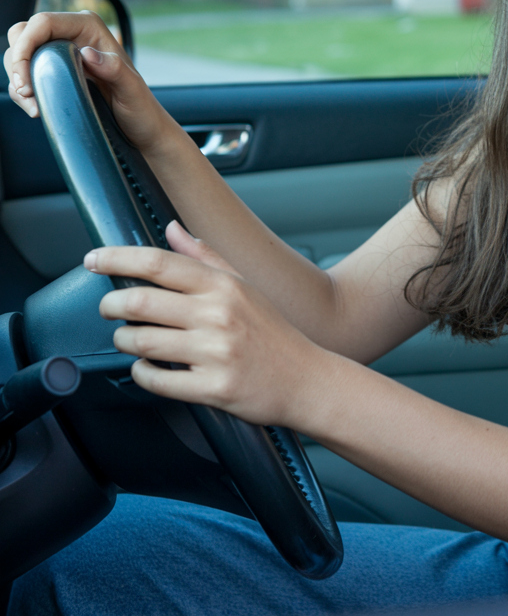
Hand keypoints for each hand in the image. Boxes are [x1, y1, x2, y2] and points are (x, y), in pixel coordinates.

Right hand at [5, 10, 169, 152]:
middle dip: (17, 63)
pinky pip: (26, 72)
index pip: (43, 23)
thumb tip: (88, 53)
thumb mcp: (132, 91)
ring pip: (19, 53)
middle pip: (24, 34)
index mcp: (90, 27)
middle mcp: (74, 34)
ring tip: (33, 105)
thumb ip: (114, 70)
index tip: (24, 78)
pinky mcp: (56, 71)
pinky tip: (35, 107)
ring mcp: (62, 52)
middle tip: (27, 92)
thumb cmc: (141, 109)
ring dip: (17, 79)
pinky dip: (22, 89)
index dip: (25, 46)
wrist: (141, 128)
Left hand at [88, 221, 325, 426]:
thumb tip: (172, 228)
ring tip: (130, 339)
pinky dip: (142, 373)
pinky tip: (149, 367)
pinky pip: (155, 379)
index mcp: (224, 286)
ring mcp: (216, 352)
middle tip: (108, 308)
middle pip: (140, 301)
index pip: (159, 263)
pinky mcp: (213, 388)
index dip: (118, 258)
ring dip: (123, 341)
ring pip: (141, 342)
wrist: (307, 379)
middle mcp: (219, 315)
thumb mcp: (245, 287)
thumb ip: (206, 257)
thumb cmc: (273, 333)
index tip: (93, 259)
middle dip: (111, 305)